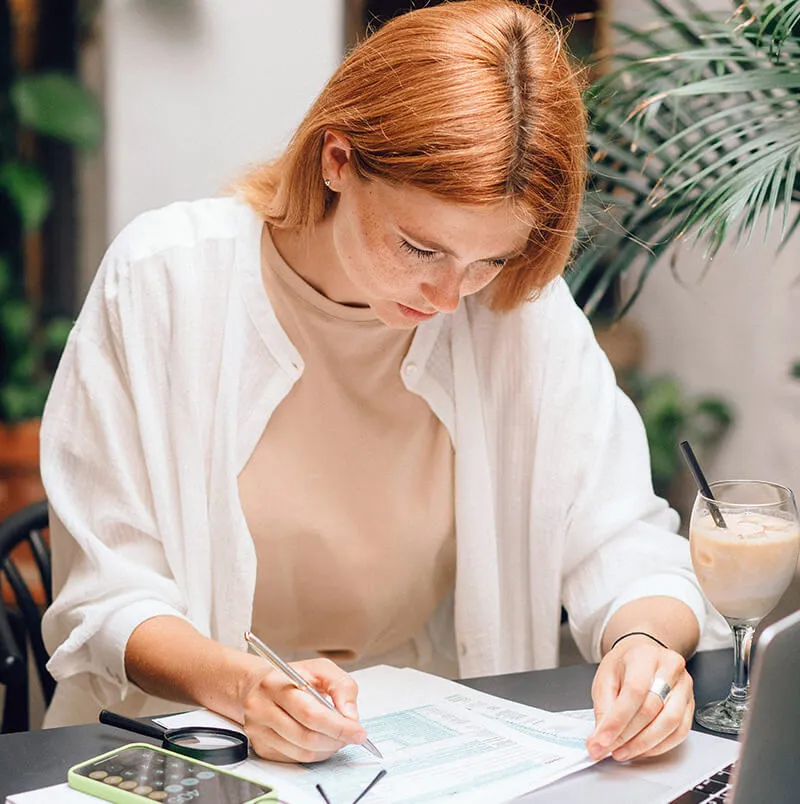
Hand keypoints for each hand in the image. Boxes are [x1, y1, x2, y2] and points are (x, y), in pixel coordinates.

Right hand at [238, 657, 366, 762]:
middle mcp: (262, 708)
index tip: (359, 732)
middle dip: (336, 740)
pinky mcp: (260, 747)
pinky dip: (315, 754)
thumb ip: (341, 686)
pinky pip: (294, 759)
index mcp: (277, 684)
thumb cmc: (291, 676)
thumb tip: (351, 716)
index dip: (338, 726)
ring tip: (338, 737)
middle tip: (352, 736)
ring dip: (327, 749)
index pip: (311, 713)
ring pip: (302, 752)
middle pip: (306, 736)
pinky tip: (321, 741)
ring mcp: (259, 731)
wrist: (255, 685)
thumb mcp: (320, 668)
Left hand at [586, 635, 693, 761]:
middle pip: (652, 708)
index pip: (634, 691)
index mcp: (644, 656)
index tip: (602, 740)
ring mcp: (684, 686)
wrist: (644, 654)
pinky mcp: (691, 704)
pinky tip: (642, 749)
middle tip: (608, 749)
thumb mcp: (605, 676)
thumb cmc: (625, 664)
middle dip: (627, 735)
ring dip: (644, 744)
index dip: (617, 720)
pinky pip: (680, 731)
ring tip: (623, 751)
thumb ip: (602, 706)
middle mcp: (669, 668)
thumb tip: (600, 738)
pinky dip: (659, 746)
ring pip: (670, 723)